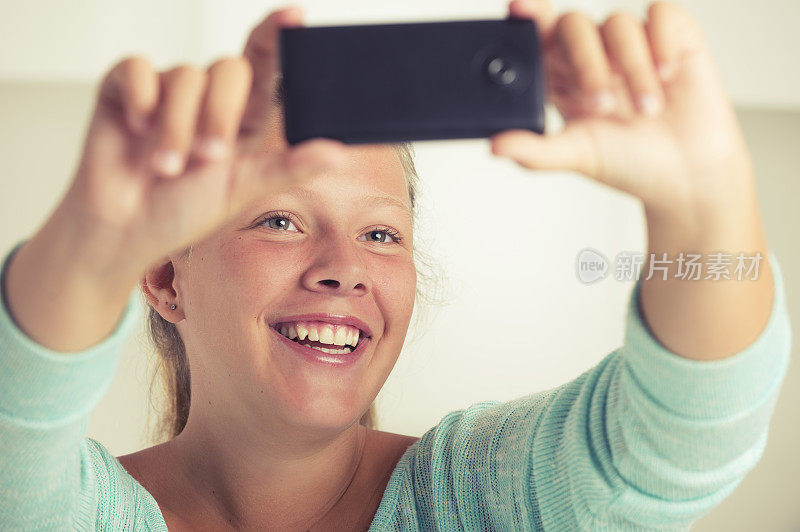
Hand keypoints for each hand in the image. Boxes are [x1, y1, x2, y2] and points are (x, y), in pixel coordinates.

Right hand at [60, 6, 347, 280]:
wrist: (123, 230)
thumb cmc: (181, 211)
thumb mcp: (243, 190)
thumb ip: (288, 167)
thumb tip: (339, 152)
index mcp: (244, 117)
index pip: (267, 66)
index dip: (280, 36)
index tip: (296, 16)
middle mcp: (209, 98)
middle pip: (229, 68)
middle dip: (220, 113)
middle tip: (209, 156)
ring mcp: (168, 91)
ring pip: (185, 74)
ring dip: (178, 126)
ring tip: (167, 166)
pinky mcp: (125, 87)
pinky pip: (138, 68)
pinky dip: (140, 98)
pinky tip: (137, 129)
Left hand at [490, 0, 755, 221]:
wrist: (688, 177)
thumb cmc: (630, 164)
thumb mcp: (578, 157)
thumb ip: (536, 151)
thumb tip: (495, 146)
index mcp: (562, 77)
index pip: (538, 35)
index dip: (528, 16)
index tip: (519, 8)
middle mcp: (594, 54)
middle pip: (572, 25)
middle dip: (584, 60)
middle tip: (601, 102)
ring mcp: (632, 45)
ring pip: (618, 25)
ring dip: (631, 68)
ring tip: (647, 110)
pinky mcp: (674, 38)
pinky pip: (663, 14)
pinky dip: (662, 41)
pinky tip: (668, 73)